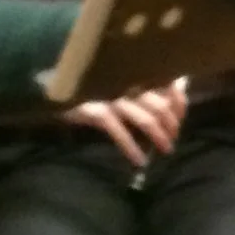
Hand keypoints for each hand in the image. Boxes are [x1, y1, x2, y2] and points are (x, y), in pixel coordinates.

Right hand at [63, 83, 186, 166]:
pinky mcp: (97, 112)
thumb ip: (146, 83)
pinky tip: (140, 161)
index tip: (180, 119)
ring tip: (166, 150)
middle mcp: (128, 83)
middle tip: (173, 139)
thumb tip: (177, 94)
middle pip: (162, 107)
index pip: (171, 86)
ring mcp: (113, 97)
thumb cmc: (93, 84)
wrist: (53, 88)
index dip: (180, 105)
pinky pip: (121, 133)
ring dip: (160, 138)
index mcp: (136, 72)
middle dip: (172, 126)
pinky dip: (133, 149)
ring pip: (147, 120)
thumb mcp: (121, 79)